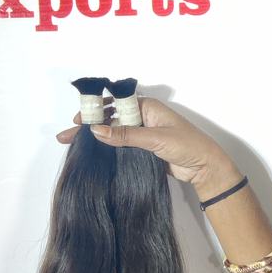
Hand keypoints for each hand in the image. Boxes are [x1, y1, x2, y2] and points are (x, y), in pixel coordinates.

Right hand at [56, 95, 234, 188]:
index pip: (115, 104)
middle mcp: (142, 117)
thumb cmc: (187, 146)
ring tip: (72, 146)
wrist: (205, 168)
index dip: (95, 111)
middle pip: (111, 119)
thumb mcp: (155, 139)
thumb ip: (126, 135)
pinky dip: (106, 149)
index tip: (79, 120)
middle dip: (89, 126)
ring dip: (95, 139)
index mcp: (147, 106)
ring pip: (113, 134)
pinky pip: (120, 146)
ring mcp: (142, 134)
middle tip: (67, 135)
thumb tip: (97, 131)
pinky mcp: (142, 150)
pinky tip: (93, 155)